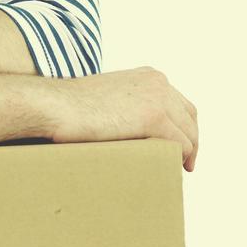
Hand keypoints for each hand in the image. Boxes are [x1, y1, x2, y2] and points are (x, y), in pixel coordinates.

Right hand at [47, 67, 199, 170]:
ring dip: (187, 153)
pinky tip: (170, 169)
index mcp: (149, 76)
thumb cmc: (71, 107)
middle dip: (191, 141)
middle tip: (185, 163)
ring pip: (188, 133)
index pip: (180, 103)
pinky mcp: (153, 118)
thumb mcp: (108, 97)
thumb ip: (127, 105)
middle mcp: (158, 82)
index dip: (184, 127)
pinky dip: (178, 159)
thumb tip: (134, 129)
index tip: (180, 146)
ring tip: (178, 170)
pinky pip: (180, 145)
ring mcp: (157, 98)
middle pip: (190, 117)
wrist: (56, 105)